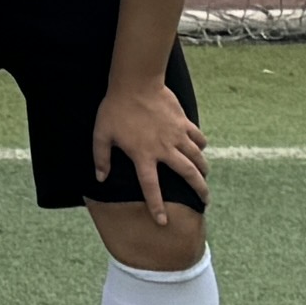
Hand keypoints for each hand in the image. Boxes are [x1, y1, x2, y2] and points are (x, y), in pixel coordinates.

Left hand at [93, 71, 209, 212]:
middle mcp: (164, 149)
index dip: (157, 206)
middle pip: (187, 174)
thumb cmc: (116, 109)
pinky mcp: (183, 122)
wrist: (135, 82)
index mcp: (143, 155)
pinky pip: (197, 137)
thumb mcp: (101, 134)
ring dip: (203, 169)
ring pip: (197, 157)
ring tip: (205, 178)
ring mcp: (176, 135)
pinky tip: (200, 149)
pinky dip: (201, 145)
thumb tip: (100, 178)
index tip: (163, 221)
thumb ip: (101, 158)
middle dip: (199, 190)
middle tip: (205, 200)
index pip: (151, 187)